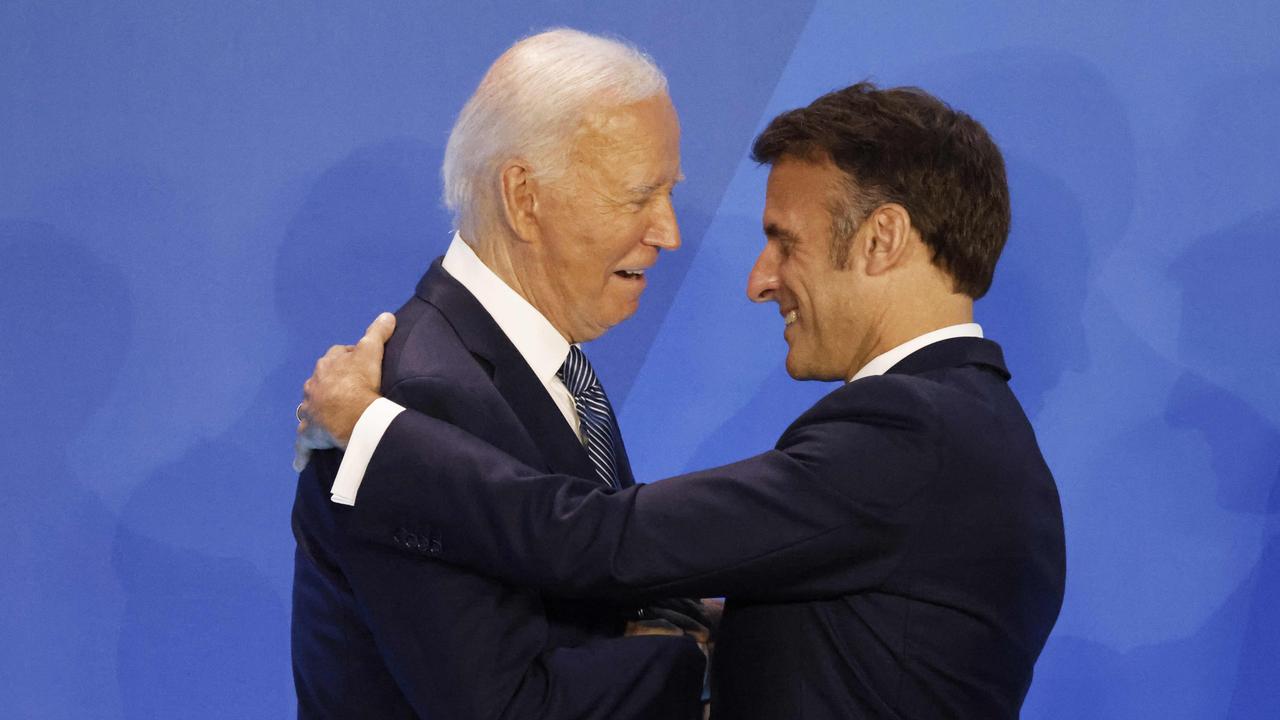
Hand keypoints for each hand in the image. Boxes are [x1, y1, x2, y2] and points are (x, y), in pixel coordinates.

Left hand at [293, 312, 395, 470]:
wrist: (353, 413)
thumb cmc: (362, 381)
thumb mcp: (372, 352)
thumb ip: (378, 333)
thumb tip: (387, 315)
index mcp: (327, 366)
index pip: (336, 357)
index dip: (349, 361)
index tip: (362, 368)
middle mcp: (313, 386)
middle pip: (321, 383)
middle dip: (331, 387)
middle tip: (351, 394)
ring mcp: (310, 411)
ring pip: (310, 410)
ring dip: (317, 413)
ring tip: (331, 419)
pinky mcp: (310, 434)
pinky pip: (303, 445)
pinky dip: (302, 453)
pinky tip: (301, 463)